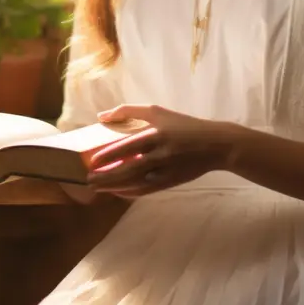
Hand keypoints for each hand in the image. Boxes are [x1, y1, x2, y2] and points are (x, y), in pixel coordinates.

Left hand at [87, 103, 234, 196]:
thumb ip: (129, 111)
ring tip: (98, 188)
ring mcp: (166, 170)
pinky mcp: (170, 182)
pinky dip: (130, 193)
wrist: (215, 145)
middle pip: (128, 169)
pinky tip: (117, 193)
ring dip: (114, 187)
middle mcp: (160, 154)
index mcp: (156, 135)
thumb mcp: (158, 111)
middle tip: (89, 180)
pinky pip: (146, 191)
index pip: (127, 147)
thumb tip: (102, 116)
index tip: (92, 162)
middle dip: (106, 176)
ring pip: (135, 183)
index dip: (108, 156)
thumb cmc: (183, 125)